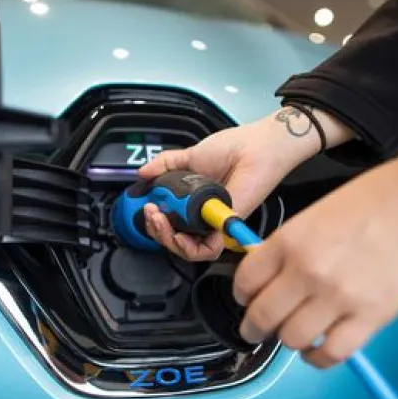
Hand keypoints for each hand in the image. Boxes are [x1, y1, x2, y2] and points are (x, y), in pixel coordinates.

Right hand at [138, 107, 353, 260]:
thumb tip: (142, 173)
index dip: (156, 222)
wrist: (255, 147)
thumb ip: (165, 165)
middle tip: (151, 214)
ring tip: (159, 220)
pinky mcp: (226, 227)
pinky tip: (176, 230)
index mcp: (196, 203)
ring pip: (188, 251)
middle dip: (156, 231)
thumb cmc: (234, 149)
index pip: (171, 224)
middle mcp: (205, 216)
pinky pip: (206, 251)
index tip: (147, 208)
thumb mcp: (190, 156)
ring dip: (167, 239)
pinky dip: (187, 246)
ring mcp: (216, 224)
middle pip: (175, 241)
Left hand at [234, 140, 397, 367]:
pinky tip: (318, 349)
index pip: (245, 281)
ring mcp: (338, 298)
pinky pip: (331, 353)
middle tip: (255, 330)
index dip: (241, 295)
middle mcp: (307, 271)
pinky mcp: (370, 318)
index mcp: (289, 240)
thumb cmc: (378, 198)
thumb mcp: (316, 212)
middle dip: (253, 328)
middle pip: (262, 317)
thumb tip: (271, 273)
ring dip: (288, 341)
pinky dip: (319, 357)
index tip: (246, 300)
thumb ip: (290, 246)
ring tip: (294, 335)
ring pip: (292, 339)